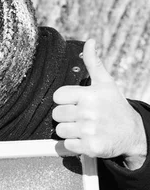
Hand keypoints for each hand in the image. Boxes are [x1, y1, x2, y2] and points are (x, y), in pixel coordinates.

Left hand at [52, 39, 146, 168]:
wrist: (132, 133)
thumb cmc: (115, 107)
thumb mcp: (106, 83)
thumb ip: (94, 63)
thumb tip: (90, 42)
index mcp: (89, 95)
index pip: (58, 96)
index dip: (65, 100)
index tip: (76, 103)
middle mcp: (89, 112)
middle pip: (57, 114)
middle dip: (66, 116)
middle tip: (80, 117)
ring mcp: (89, 130)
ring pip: (59, 130)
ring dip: (68, 131)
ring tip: (83, 128)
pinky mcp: (89, 147)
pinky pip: (65, 146)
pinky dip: (72, 145)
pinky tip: (84, 139)